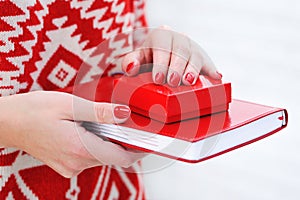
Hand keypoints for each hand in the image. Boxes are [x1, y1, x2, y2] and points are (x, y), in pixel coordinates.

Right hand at [0, 91, 142, 177]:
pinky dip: (94, 144)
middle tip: (121, 121)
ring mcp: (70, 166)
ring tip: (97, 121)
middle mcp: (76, 163)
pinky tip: (86, 129)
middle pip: (112, 156)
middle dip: (121, 140)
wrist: (8, 122)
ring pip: (101, 156)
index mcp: (81, 148)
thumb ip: (100, 112)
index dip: (138, 150)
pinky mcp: (65, 164)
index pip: (122, 157)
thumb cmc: (33, 111)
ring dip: (106, 141)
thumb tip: (124, 114)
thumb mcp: (70, 105)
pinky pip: (89, 157)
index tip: (148, 142)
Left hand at [122, 26, 221, 86]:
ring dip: (192, 69)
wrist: (163, 55)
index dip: (161, 62)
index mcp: (161, 35)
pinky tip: (217, 77)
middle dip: (177, 67)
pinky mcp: (204, 58)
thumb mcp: (138, 58)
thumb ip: (130, 61)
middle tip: (173, 82)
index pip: (162, 46)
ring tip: (189, 81)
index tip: (159, 79)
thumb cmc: (149, 59)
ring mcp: (193, 47)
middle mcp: (179, 38)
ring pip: (195, 56)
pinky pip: (210, 63)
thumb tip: (131, 67)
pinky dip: (213, 70)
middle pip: (180, 51)